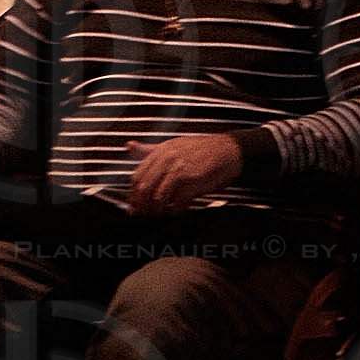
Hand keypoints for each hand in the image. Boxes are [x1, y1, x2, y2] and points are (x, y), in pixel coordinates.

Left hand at [126, 133, 244, 214]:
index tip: (135, 206)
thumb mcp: (174, 145)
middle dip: (142, 206)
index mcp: (161, 151)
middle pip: (144, 189)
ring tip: (162, 214)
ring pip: (158, 198)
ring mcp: (180, 170)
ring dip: (158, 211)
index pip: (136, 177)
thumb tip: (129, 146)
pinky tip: (178, 210)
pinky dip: (175, 210)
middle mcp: (168, 159)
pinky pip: (176, 202)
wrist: (231, 150)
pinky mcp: (193, 181)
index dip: (133, 195)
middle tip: (145, 214)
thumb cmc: (203, 149)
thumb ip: (150, 149)